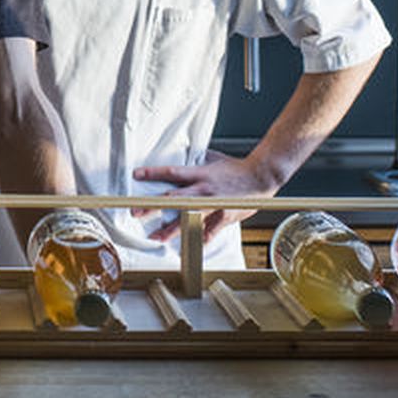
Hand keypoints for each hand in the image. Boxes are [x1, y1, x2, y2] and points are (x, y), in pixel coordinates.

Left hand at [131, 150, 273, 242]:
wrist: (261, 175)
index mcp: (200, 174)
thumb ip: (197, 160)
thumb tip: (184, 155)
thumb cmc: (237, 168)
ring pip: (187, 218)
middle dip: (153, 206)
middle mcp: (203, 189)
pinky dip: (203, 236)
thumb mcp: (213, 159)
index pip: (172, 172)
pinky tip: (193, 242)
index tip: (137, 175)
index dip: (153, 173)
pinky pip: (211, 230)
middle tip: (136, 212)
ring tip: (156, 236)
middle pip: (173, 198)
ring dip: (171, 229)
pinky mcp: (224, 215)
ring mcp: (213, 204)